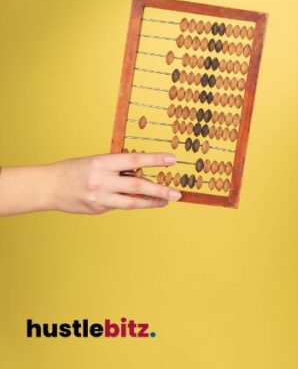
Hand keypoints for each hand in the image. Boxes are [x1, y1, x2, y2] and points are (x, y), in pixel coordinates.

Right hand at [48, 152, 181, 213]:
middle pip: (136, 186)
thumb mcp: (97, 161)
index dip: (154, 159)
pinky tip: (138, 200)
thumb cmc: (76, 170)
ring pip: (131, 202)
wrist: (48, 187)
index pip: (134, 160)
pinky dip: (130, 201)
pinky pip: (119, 205)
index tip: (172, 160)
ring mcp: (99, 198)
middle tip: (177, 193)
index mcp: (101, 163)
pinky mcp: (98, 209)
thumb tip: (143, 174)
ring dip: (152, 202)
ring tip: (167, 200)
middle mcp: (101, 181)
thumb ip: (119, 168)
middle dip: (159, 190)